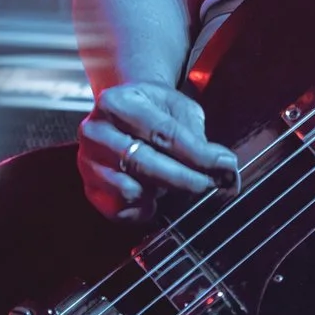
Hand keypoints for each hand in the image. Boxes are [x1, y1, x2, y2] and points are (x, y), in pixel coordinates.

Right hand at [77, 81, 239, 220]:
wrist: (121, 114)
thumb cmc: (153, 110)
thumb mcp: (177, 106)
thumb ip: (196, 132)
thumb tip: (222, 165)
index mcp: (115, 103)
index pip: (161, 133)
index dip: (197, 154)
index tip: (226, 165)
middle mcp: (94, 132)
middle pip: (144, 163)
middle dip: (186, 178)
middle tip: (213, 183)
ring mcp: (87, 163)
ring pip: (131, 190)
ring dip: (161, 191)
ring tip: (174, 180)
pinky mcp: (90, 189)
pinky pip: (121, 211)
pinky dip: (144, 208)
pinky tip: (154, 193)